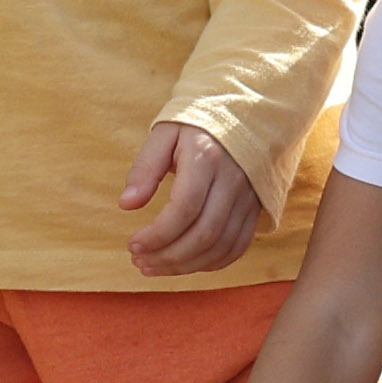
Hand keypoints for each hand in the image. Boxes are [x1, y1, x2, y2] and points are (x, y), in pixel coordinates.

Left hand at [122, 119, 263, 278]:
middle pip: (204, 233)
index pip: (184, 208)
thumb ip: (144, 168)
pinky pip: (237, 246)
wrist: (243, 115)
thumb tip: (126, 205)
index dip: (157, 234)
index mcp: (206, 158)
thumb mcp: (164, 134)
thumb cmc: (195, 123)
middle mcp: (232, 181)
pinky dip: (211, 263)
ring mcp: (248, 198)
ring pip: (221, 246)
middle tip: (139, 261)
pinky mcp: (255, 210)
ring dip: (186, 265)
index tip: (132, 244)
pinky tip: (185, 264)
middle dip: (168, 256)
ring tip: (155, 266)